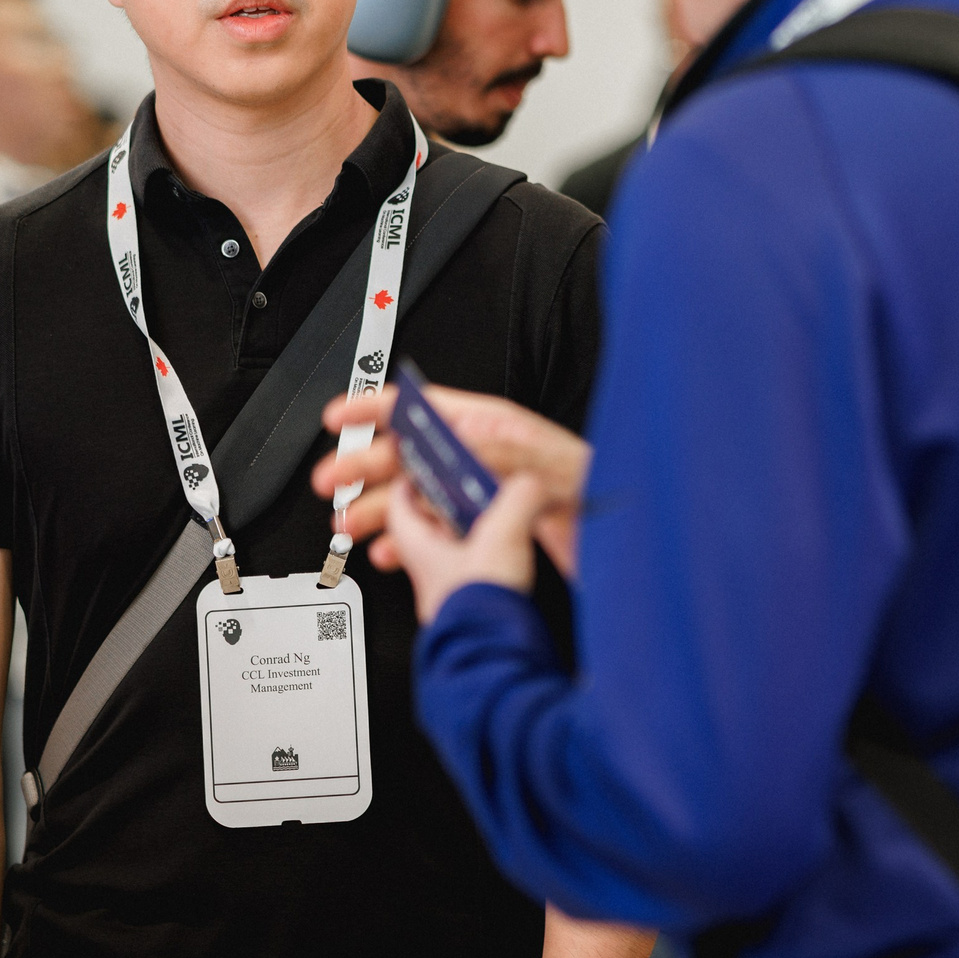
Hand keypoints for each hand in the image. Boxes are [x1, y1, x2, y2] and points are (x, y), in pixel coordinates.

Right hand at [313, 384, 591, 575]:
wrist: (625, 540)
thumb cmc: (600, 487)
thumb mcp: (544, 462)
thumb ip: (497, 450)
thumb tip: (453, 443)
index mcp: (492, 428)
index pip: (423, 406)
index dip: (377, 407)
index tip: (341, 415)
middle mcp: (482, 458)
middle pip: (409, 455)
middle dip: (365, 467)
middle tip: (333, 482)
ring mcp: (482, 494)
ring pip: (416, 497)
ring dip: (380, 510)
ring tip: (351, 522)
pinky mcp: (486, 529)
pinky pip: (435, 532)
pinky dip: (409, 543)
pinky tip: (391, 551)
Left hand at [387, 472, 548, 625]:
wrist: (495, 659)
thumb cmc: (479, 608)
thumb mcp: (503, 535)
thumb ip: (519, 499)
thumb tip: (530, 484)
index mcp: (421, 549)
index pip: (400, 507)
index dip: (408, 484)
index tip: (418, 471)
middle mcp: (431, 574)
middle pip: (427, 531)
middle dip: (445, 511)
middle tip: (463, 495)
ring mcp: (451, 595)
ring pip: (453, 556)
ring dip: (470, 539)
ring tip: (494, 524)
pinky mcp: (475, 610)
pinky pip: (475, 578)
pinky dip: (488, 564)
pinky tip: (510, 560)